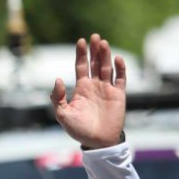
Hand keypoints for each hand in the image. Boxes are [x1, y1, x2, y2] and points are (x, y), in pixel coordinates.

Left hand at [51, 34, 126, 148]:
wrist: (97, 142)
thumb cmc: (78, 129)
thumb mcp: (62, 114)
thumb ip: (58, 97)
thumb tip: (58, 79)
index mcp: (81, 88)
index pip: (81, 66)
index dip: (81, 54)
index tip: (80, 41)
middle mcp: (95, 85)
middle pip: (95, 63)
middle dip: (95, 50)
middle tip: (95, 36)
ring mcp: (107, 89)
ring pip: (107, 68)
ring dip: (106, 55)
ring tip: (103, 43)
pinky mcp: (119, 95)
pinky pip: (121, 79)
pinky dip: (121, 69)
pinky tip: (117, 59)